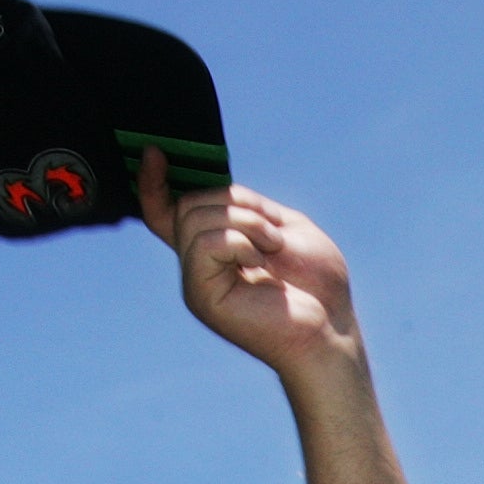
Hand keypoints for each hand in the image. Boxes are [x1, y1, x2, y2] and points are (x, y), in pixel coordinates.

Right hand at [138, 146, 358, 379]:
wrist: (331, 331)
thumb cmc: (318, 287)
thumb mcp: (286, 229)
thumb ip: (249, 208)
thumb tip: (216, 192)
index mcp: (215, 250)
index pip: (167, 213)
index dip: (153, 184)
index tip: (153, 153)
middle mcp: (198, 266)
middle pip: (188, 205)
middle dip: (235, 205)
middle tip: (272, 236)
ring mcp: (197, 282)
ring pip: (195, 217)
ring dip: (245, 222)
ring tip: (272, 249)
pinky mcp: (202, 295)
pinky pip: (206, 242)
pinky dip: (240, 241)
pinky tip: (261, 262)